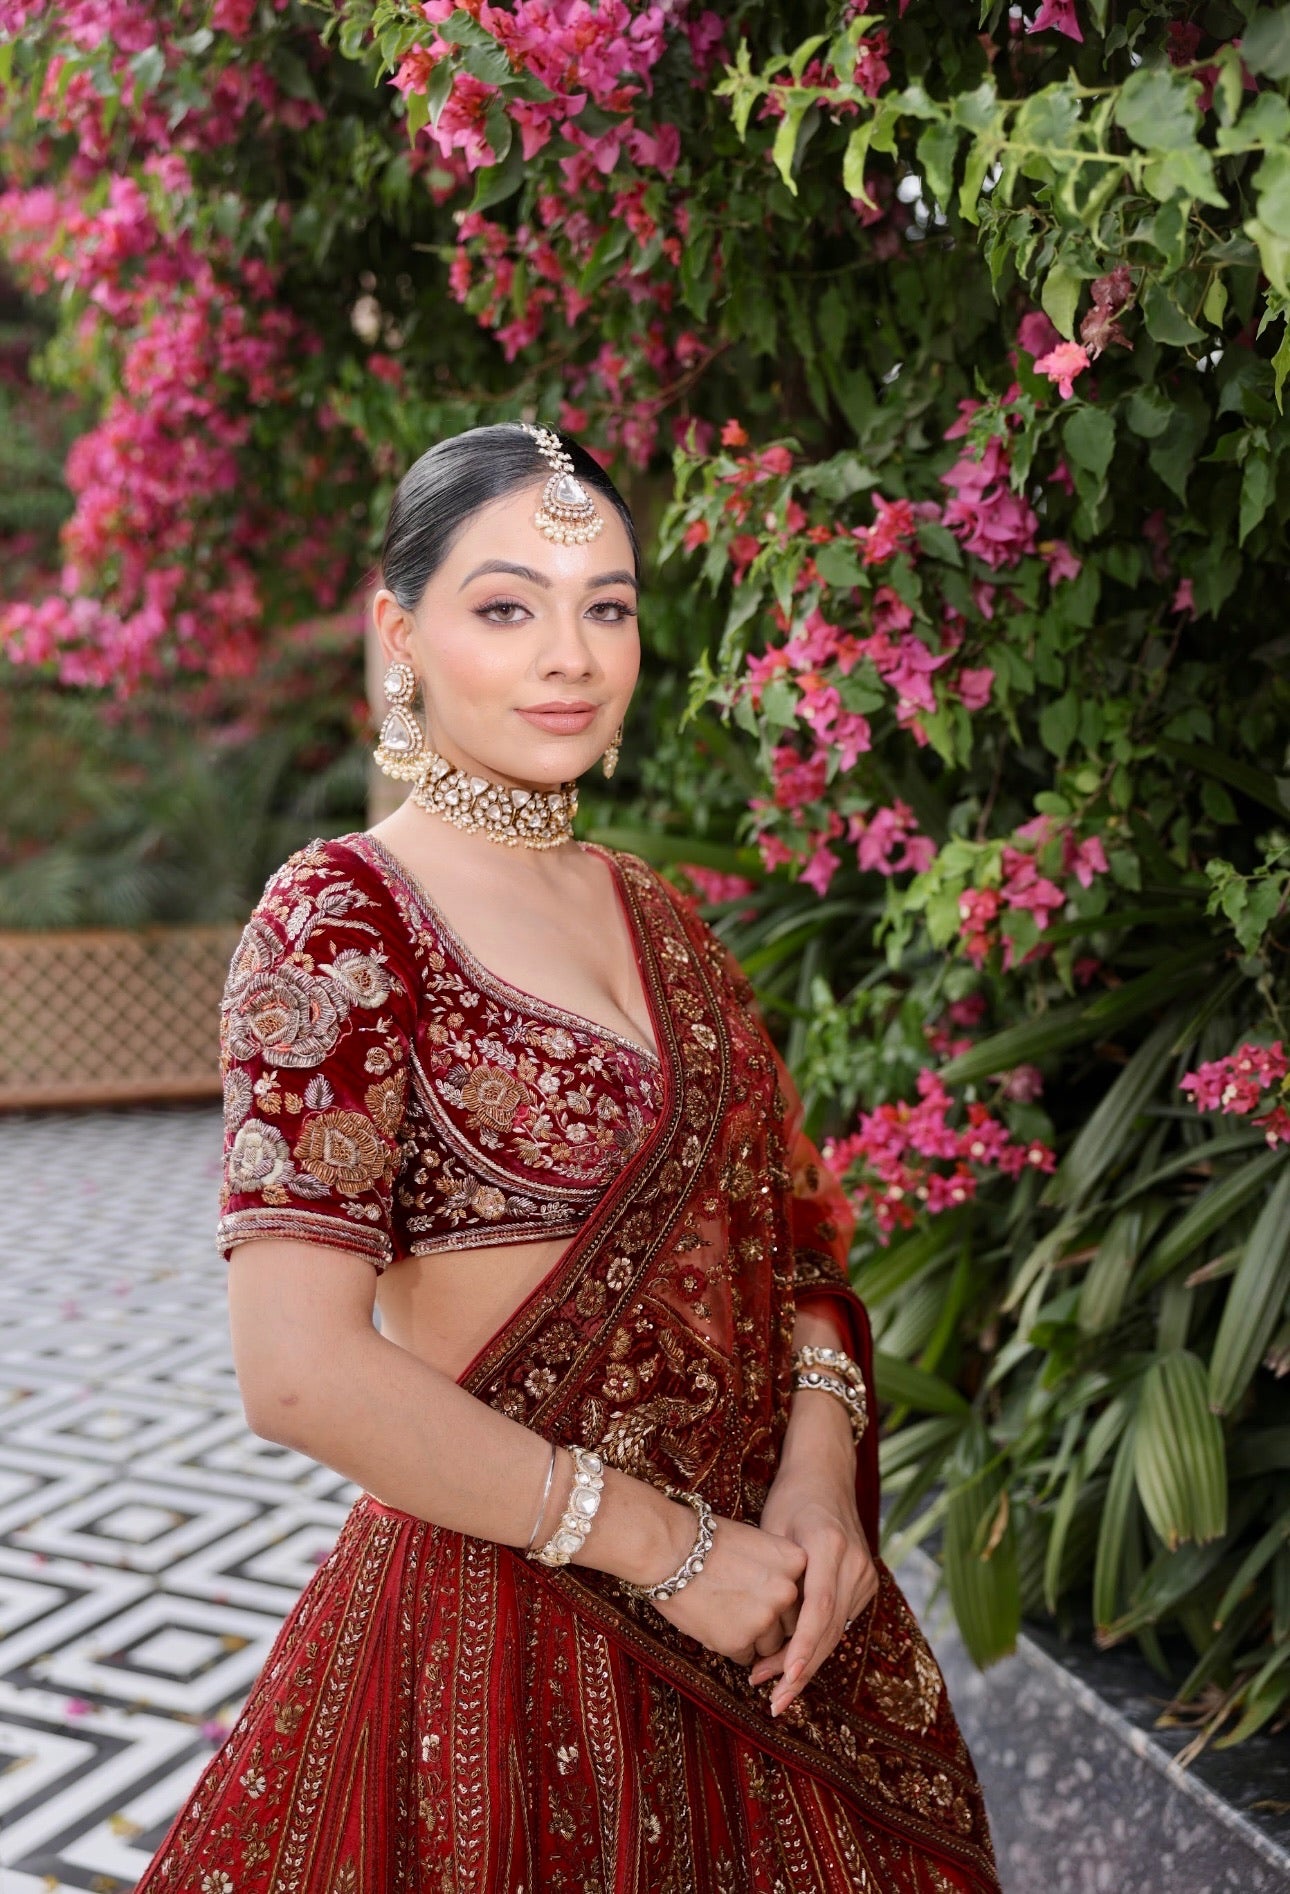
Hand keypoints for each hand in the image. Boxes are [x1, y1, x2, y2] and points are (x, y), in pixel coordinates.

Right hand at [650, 1509, 807, 1664]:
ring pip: (769, 1645)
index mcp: (795, 1562)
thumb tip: (786, 1599)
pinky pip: (745, 1657)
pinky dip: (731, 1645)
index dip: (780, 1597)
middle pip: (790, 1623)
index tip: (762, 1592)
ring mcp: (765, 1618)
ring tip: (724, 1611)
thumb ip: (778, 1570)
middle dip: (769, 1621)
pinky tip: (713, 1621)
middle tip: (739, 1603)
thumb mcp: (755, 1542)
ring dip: (752, 1637)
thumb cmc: (706, 1540)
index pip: (802, 1595)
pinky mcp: (740, 1641)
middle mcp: (787, 1591)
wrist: (667, 1548)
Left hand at [749, 1469, 877, 1716]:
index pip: (819, 1607)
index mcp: (828, 1545)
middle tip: (774, 1701)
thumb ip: (776, 1576)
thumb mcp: (773, 1528)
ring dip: (806, 1662)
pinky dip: (817, 1644)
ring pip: (836, 1632)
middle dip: (800, 1669)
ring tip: (776, 1690)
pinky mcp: (867, 1582)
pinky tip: (793, 1664)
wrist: (826, 1474)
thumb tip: (766, 1632)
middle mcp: (854, 1563)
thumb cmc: (790, 1499)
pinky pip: (841, 1622)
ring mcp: (865, 1574)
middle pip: (829, 1628)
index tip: (785, 1676)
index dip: (802, 1646)